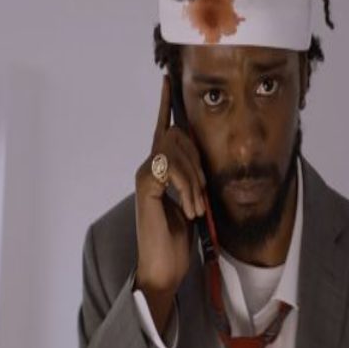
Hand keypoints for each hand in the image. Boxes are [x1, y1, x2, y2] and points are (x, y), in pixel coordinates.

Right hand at [134, 75, 206, 332]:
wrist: (165, 266)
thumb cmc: (179, 237)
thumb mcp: (193, 200)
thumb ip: (193, 178)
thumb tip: (204, 164)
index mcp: (162, 168)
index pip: (164, 128)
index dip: (165, 104)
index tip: (168, 80)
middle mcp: (150, 166)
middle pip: (177, 136)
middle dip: (197, 161)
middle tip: (201, 196)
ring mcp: (145, 174)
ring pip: (176, 150)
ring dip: (194, 180)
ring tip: (196, 208)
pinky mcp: (145, 184)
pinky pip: (171, 169)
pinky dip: (186, 188)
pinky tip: (188, 209)